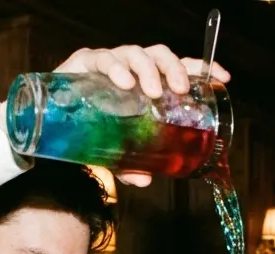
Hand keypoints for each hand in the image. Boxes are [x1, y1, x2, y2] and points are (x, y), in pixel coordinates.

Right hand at [53, 45, 230, 187]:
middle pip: (159, 55)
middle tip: (180, 90)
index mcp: (146, 83)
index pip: (179, 67)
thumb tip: (146, 180)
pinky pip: (103, 58)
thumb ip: (131, 165)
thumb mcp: (117, 153)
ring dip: (148, 70)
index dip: (200, 68)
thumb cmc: (91, 133)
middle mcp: (131, 68)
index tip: (223, 77)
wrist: (51, 128)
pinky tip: (123, 82)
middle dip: (174, 68)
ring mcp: (109, 63)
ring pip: (135, 53)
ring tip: (151, 92)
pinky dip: (115, 68)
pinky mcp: (84, 63)